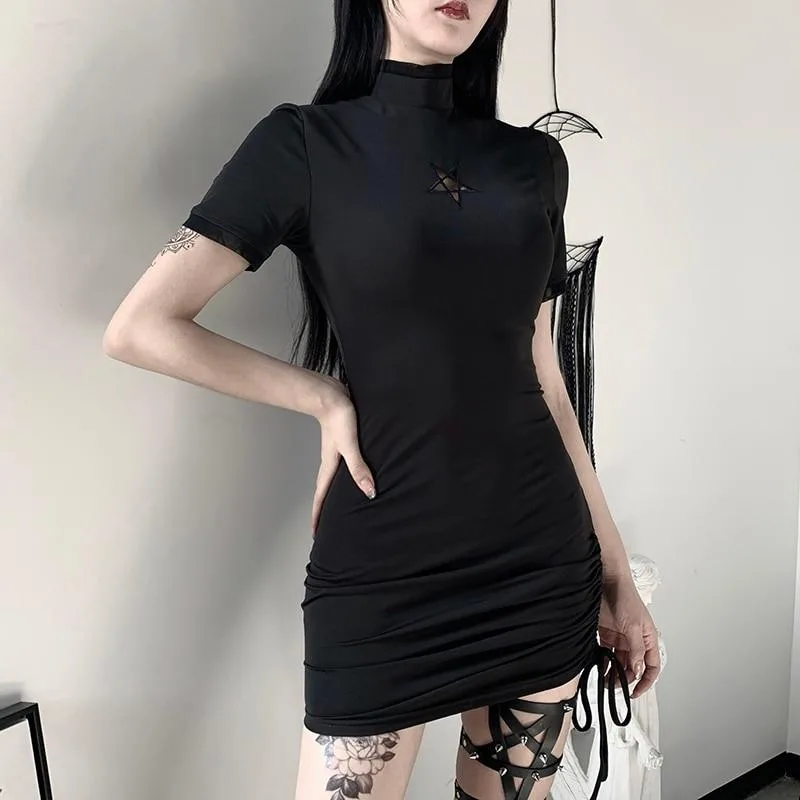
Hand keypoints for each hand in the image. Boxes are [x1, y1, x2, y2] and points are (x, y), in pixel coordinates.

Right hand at [310, 376, 376, 535]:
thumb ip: (359, 468)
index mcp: (330, 465)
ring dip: (336, 491)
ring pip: (335, 477)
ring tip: (341, 504)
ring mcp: (337, 450)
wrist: (331, 394)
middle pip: (326, 490)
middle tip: (326, 525)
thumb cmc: (339, 417)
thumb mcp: (350, 446)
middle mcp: (332, 460)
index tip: (315, 533)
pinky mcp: (343, 440)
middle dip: (325, 508)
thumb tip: (369, 492)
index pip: (322, 496)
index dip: (319, 515)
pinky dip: (348, 474)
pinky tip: (357, 472)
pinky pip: (345, 464)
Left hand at [597, 576, 660, 698]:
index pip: (651, 667)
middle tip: (613, 687)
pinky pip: (605, 652)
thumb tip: (637, 669)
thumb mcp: (633, 626)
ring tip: (602, 681)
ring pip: (617, 662)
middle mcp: (635, 641)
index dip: (645, 682)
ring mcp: (620, 638)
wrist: (607, 581)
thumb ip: (636, 649)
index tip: (634, 692)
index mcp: (648, 640)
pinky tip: (596, 667)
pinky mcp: (606, 634)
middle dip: (624, 679)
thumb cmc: (626, 598)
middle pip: (632, 667)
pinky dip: (601, 661)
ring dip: (611, 673)